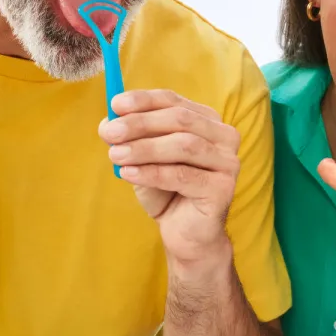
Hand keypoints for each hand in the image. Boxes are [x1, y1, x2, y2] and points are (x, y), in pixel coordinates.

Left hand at [100, 90, 239, 268]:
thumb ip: (131, 140)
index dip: (144, 100)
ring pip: (184, 145)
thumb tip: (108, 123)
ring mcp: (228, 162)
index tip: (115, 104)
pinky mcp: (224, 188)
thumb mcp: (144, 160)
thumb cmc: (166, 192)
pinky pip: (183, 175)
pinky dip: (152, 172)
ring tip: (116, 155)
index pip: (174, 100)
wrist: (186, 235)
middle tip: (110, 133)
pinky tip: (129, 174)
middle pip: (180, 119)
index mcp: (206, 121)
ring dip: (145, 148)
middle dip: (140, 123)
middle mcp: (224, 137)